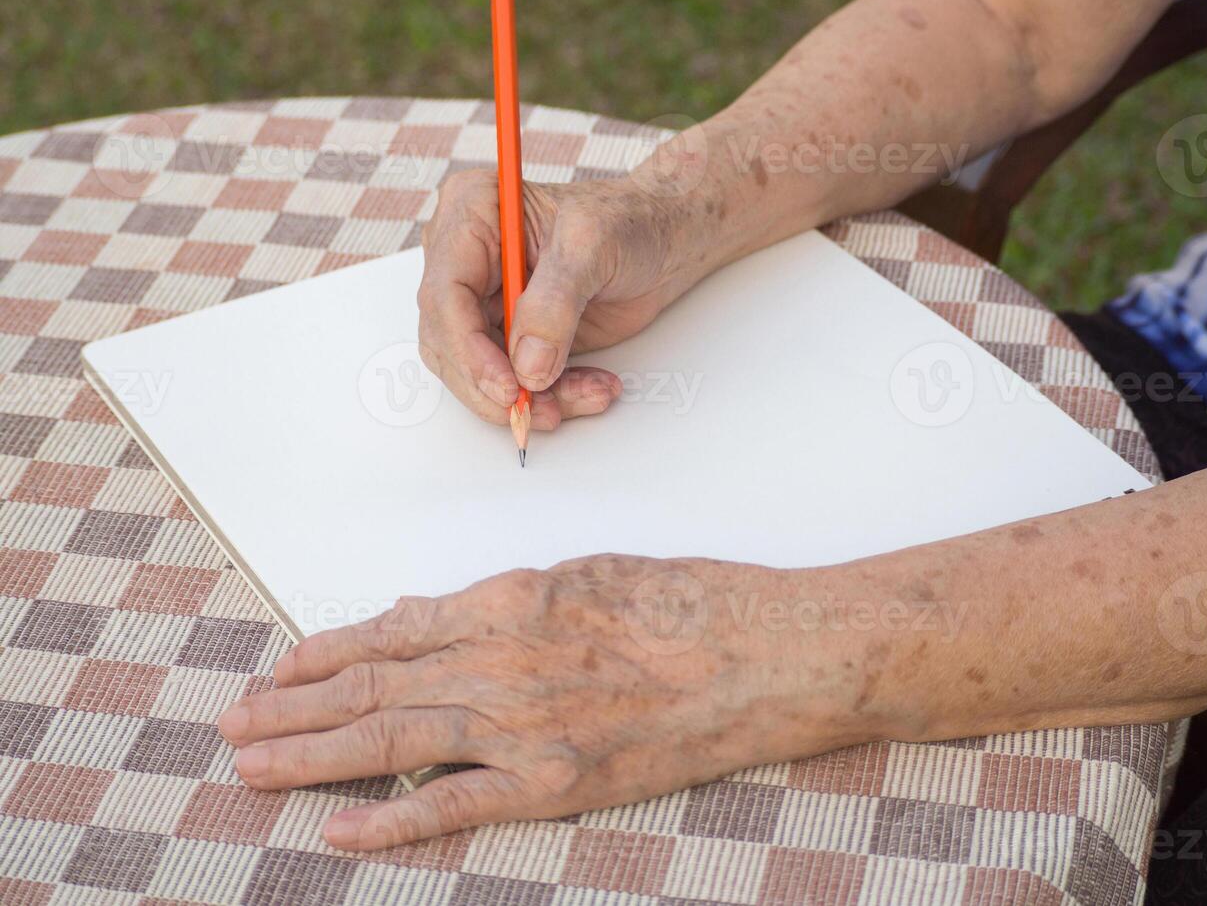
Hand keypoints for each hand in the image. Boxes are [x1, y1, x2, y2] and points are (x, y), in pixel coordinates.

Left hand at [216, 555, 881, 849]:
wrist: (774, 651)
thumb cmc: (694, 603)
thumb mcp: (591, 573)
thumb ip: (504, 600)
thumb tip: (426, 616)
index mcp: (514, 599)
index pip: (392, 630)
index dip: (326, 652)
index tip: (279, 668)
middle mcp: (505, 660)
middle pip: (374, 688)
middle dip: (294, 708)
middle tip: (235, 725)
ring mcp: (529, 725)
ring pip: (395, 741)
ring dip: (315, 756)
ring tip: (254, 766)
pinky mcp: (562, 780)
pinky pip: (460, 807)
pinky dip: (396, 822)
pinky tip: (343, 830)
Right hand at [417, 169, 722, 428]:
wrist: (663, 240)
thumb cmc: (629, 221)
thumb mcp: (594, 245)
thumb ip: (555, 303)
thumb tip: (527, 364)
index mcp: (472, 213)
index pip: (444, 293)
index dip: (469, 349)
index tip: (506, 386)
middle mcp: (468, 258)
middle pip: (449, 340)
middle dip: (495, 385)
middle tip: (539, 409)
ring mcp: (487, 299)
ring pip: (479, 371)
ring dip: (531, 397)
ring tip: (586, 396)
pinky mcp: (513, 334)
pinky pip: (515, 380)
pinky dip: (553, 396)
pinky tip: (591, 389)